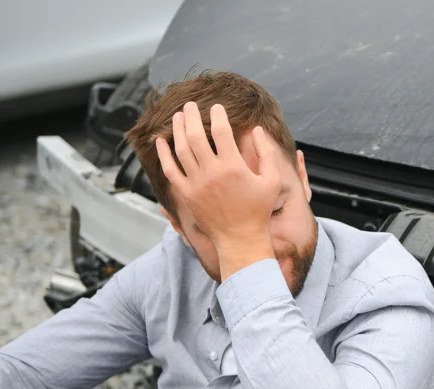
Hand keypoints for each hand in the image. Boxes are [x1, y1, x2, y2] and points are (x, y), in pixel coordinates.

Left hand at [155, 102, 279, 253]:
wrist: (240, 238)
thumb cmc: (258, 210)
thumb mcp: (272, 181)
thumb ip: (266, 153)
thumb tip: (257, 130)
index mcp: (233, 167)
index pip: (221, 131)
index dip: (218, 115)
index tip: (217, 107)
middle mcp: (212, 173)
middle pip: (196, 135)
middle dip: (192, 116)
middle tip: (191, 106)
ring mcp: (196, 184)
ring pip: (181, 149)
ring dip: (178, 129)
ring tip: (178, 116)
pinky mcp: (186, 194)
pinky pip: (170, 170)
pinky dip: (163, 154)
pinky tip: (161, 141)